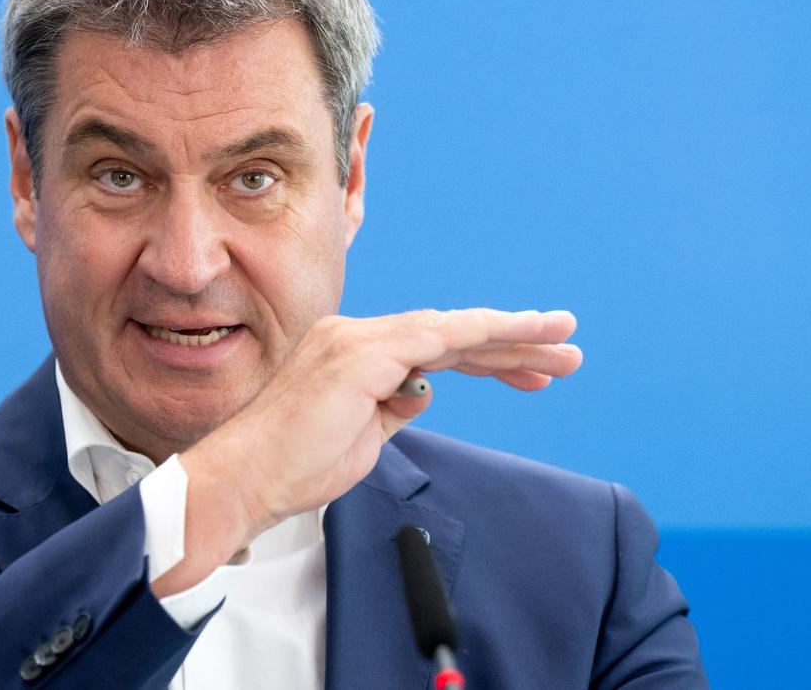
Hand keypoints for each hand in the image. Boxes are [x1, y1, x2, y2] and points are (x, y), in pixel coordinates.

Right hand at [153, 309, 581, 596]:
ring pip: (450, 330)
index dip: (487, 357)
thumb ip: (391, 409)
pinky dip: (483, 335)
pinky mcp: (361, 355)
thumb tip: (422, 393)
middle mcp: (352, 336)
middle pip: (449, 335)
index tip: (532, 370)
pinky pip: (436, 337)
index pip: (432, 349)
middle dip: (512, 345)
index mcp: (349, 353)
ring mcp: (356, 341)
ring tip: (563, 345)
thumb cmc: (291, 468)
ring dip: (512, 339)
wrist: (244, 479)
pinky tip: (522, 337)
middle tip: (566, 351)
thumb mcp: (358, 439)